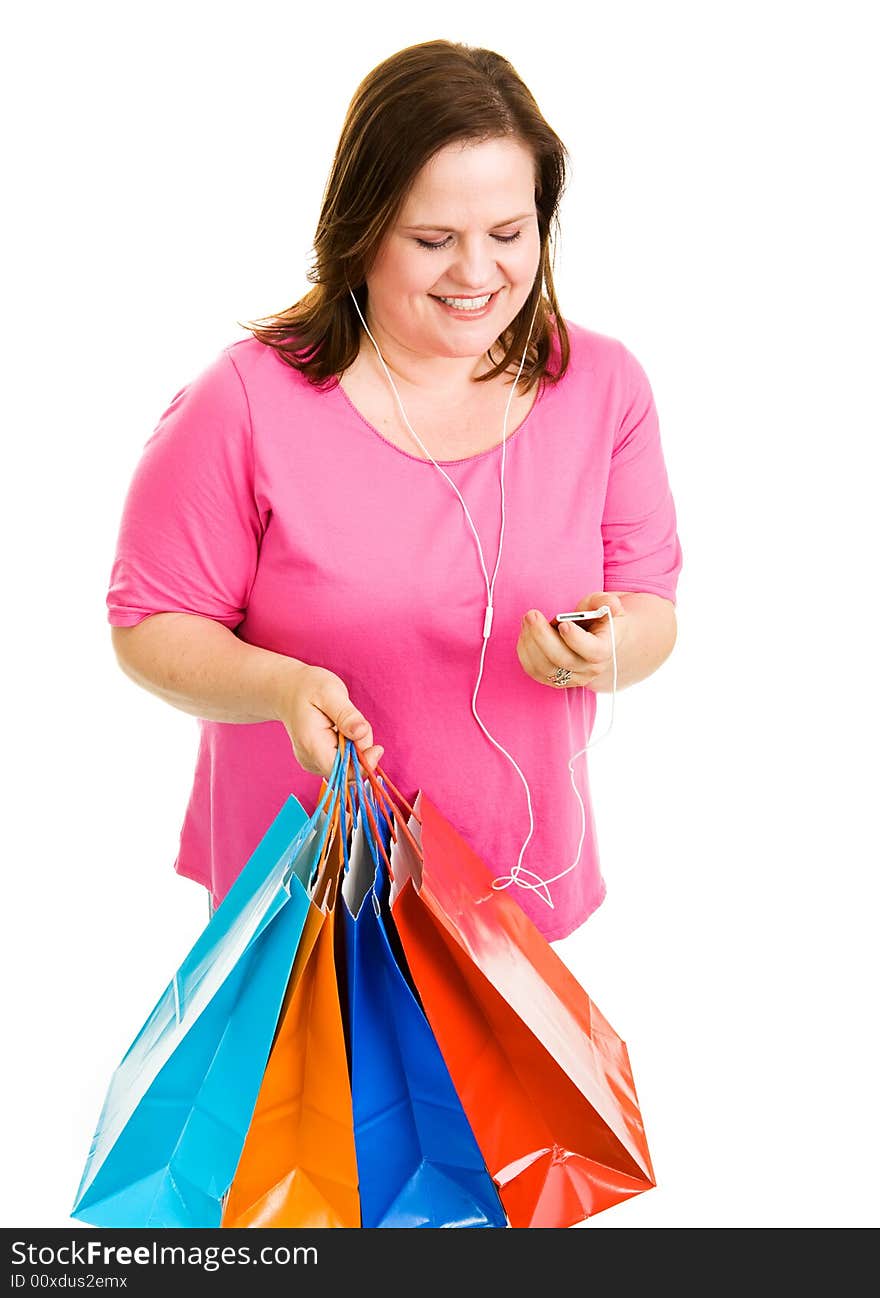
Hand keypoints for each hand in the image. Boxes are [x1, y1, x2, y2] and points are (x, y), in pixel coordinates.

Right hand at [274, 663, 382, 778]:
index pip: (343, 771)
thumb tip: (361, 733)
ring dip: (356, 745)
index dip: (364, 764)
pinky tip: (340, 728)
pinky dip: (349, 745)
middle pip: (349, 768)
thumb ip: (346, 715)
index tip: (378, 748)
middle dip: (361, 748)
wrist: (286, 690)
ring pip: (348, 764)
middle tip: (356, 721)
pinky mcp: (318, 760)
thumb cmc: (307, 687)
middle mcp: (310, 759)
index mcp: (312, 745)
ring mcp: (313, 762)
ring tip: (344, 720)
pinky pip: (342, 759)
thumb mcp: (330, 693)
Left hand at [517, 593, 628, 688]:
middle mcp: (589, 669)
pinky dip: (525, 652)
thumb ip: (605, 602)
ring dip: (531, 642)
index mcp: (605, 650)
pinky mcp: (553, 680)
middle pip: (563, 660)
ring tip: (528, 620)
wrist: (596, 641)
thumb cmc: (599, 621)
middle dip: (542, 636)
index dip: (576, 639)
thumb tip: (609, 604)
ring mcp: (571, 679)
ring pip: (545, 667)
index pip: (593, 652)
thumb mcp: (605, 607)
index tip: (563, 624)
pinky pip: (534, 671)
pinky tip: (526, 633)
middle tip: (531, 615)